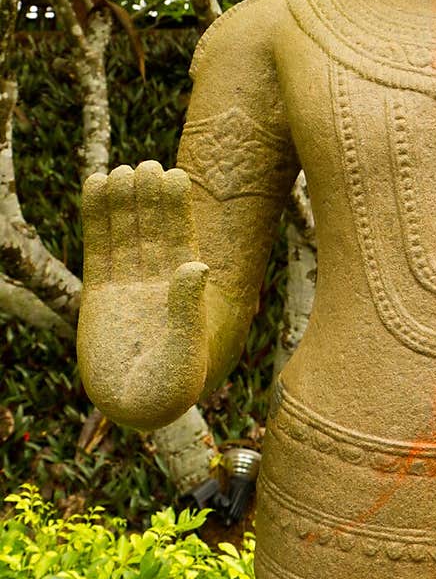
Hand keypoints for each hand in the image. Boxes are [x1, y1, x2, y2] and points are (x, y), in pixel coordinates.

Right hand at [77, 160, 208, 431]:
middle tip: (146, 166)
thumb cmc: (170, 390)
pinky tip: (96, 185)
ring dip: (124, 201)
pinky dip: (97, 217)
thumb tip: (196, 265)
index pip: (180, 238)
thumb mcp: (187, 353)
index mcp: (186, 290)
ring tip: (121, 171)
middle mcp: (159, 280)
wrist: (136, 412)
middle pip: (153, 228)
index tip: (172, 176)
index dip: (176, 208)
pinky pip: (99, 247)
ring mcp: (128, 284)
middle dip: (150, 198)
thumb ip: (188, 310)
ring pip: (126, 232)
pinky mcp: (100, 293)